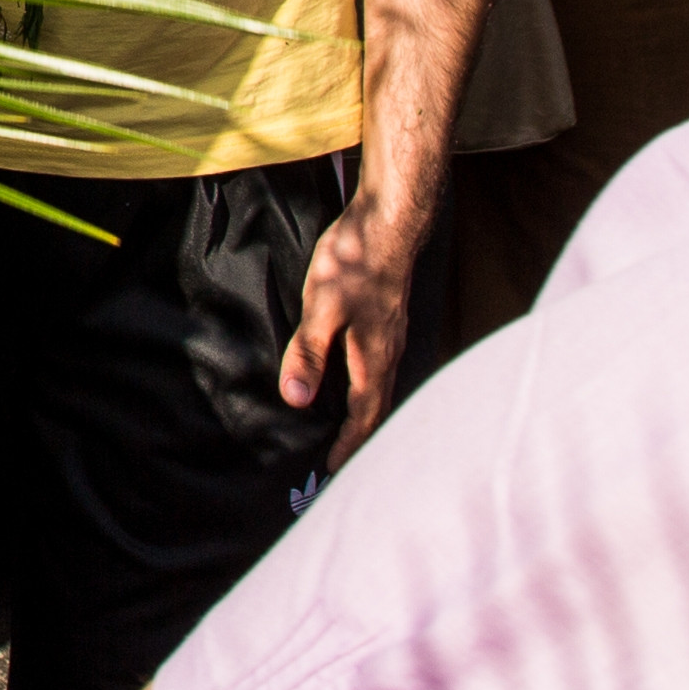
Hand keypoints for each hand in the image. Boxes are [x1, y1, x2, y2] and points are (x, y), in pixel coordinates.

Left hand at [276, 181, 422, 466]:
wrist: (389, 220)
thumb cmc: (356, 261)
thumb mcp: (321, 306)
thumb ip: (309, 353)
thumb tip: (297, 399)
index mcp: (374, 358)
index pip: (364, 416)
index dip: (348, 446)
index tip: (331, 469)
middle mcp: (389, 353)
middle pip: (376, 408)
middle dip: (359, 438)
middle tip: (339, 460)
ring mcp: (391, 335)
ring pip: (379, 387)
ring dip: (363, 413)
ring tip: (343, 429)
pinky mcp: (386, 319)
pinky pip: (377, 366)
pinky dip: (364, 386)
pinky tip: (349, 377)